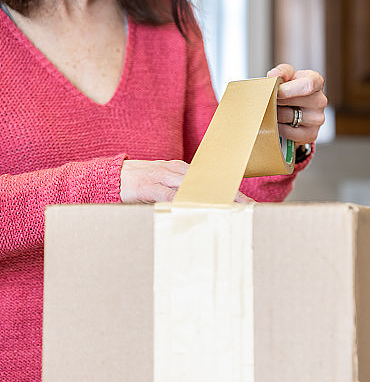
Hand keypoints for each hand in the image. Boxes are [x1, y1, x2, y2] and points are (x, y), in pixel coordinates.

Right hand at [120, 160, 253, 203]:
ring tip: (229, 207)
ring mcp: (163, 176)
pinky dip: (184, 200)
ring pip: (194, 186)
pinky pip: (170, 193)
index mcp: (181, 171)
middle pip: (208, 181)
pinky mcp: (150, 185)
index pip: (211, 180)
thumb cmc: (140, 185)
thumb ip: (181, 196)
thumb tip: (201, 211)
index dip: (230, 191)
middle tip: (247, 205)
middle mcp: (175, 170)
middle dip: (228, 193)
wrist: (109, 176)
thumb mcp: (164, 189)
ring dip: (212, 197)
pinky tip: (197, 207)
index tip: (248, 202)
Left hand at [267, 64, 326, 144]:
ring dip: (275, 113)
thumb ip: (282, 71)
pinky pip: (287, 132)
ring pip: (286, 116)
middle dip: (276, 100)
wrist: (295, 109)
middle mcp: (320, 101)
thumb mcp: (288, 75)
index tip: (275, 91)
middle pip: (291, 100)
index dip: (287, 89)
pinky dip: (279, 127)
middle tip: (271, 99)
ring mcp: (318, 119)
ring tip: (277, 109)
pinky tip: (280, 122)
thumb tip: (274, 74)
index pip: (308, 85)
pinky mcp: (311, 134)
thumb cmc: (291, 89)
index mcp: (316, 82)